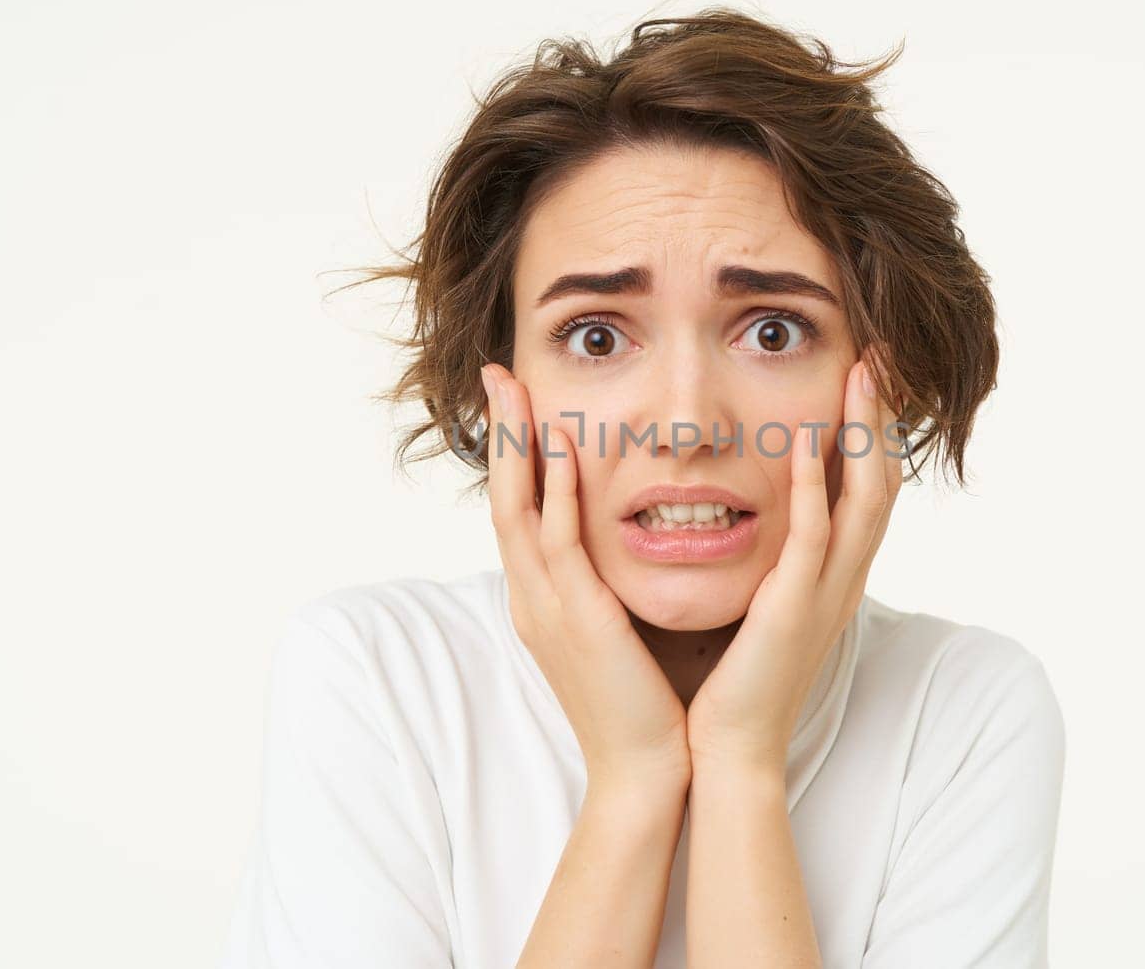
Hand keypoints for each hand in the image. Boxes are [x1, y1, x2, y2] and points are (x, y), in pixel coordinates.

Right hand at [480, 363, 692, 797]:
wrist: (645, 770)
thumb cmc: (642, 702)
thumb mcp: (617, 630)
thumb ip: (610, 583)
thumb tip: (629, 542)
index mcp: (543, 599)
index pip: (519, 509)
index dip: (516, 454)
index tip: (521, 400)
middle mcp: (533, 597)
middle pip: (503, 498)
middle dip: (502, 434)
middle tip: (499, 374)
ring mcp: (547, 608)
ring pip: (518, 510)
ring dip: (518, 446)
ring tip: (516, 389)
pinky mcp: (576, 619)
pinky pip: (558, 544)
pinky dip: (555, 493)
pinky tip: (561, 450)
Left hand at [685, 346, 904, 775]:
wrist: (727, 746)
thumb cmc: (733, 676)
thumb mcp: (761, 599)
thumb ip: (770, 554)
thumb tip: (752, 503)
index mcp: (834, 573)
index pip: (867, 486)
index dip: (872, 427)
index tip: (865, 370)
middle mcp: (843, 577)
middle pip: (881, 480)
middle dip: (881, 415)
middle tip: (879, 353)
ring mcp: (826, 593)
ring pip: (863, 500)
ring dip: (862, 434)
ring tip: (860, 373)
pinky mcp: (794, 610)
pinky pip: (814, 540)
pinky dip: (814, 489)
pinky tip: (804, 444)